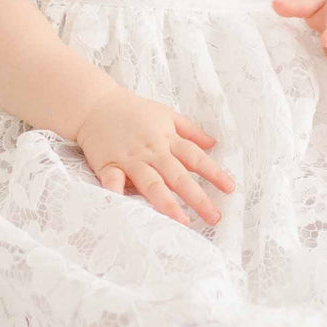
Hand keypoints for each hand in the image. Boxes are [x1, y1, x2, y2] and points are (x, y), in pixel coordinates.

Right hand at [74, 85, 235, 227]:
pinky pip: (113, 182)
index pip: (195, 157)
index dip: (214, 172)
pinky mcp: (108, 165)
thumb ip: (190, 131)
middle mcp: (152, 151)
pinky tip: (124, 209)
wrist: (96, 104)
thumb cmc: (135, 111)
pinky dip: (117, 194)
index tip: (230, 189)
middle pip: (177, 175)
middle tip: (214, 217)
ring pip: (151, 183)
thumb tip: (213, 144)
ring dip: (166, 203)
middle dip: (197, 197)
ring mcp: (130, 159)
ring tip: (182, 222)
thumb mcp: (167, 114)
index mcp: (167, 138)